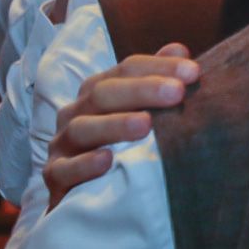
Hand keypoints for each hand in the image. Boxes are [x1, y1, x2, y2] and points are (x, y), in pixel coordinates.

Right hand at [44, 47, 199, 206]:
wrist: (82, 198)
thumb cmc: (117, 146)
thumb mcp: (137, 111)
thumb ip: (155, 80)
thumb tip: (179, 50)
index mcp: (97, 92)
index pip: (126, 70)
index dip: (158, 67)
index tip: (193, 73)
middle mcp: (77, 112)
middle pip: (105, 93)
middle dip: (142, 90)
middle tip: (177, 93)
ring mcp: (63, 144)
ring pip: (84, 128)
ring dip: (115, 124)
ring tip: (146, 125)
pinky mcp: (55, 177)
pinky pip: (65, 169)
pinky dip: (84, 164)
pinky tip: (107, 161)